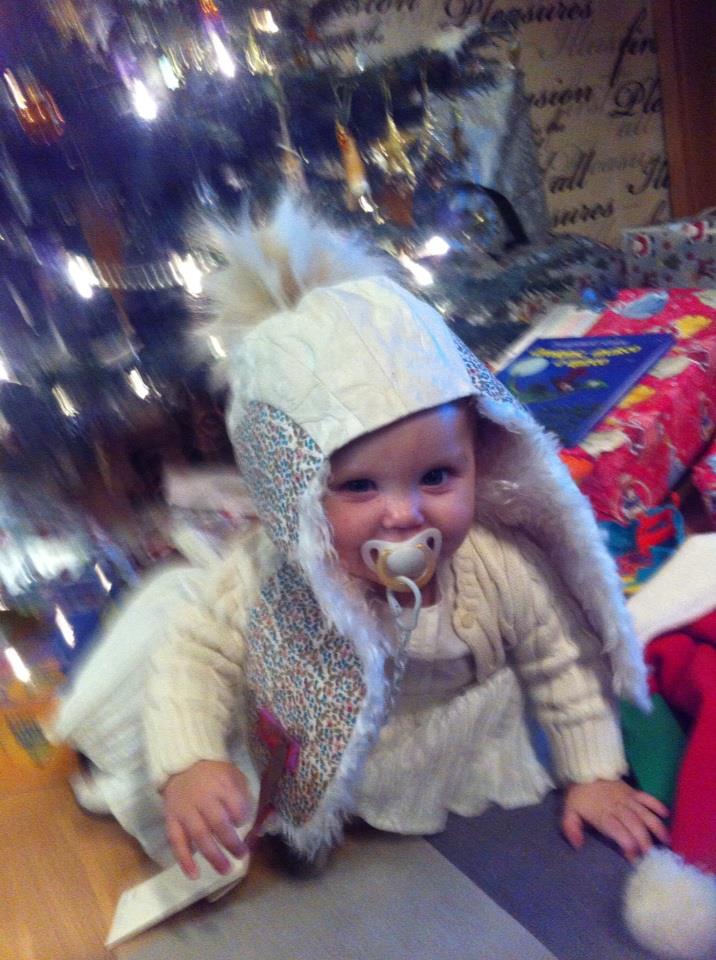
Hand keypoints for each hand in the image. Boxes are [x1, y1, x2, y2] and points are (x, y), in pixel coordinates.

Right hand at [162, 760, 253, 878]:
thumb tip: (257, 823)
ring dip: (213, 856)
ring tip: (225, 870)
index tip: (245, 824)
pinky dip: (184, 860)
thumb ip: (244, 796)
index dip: (243, 818)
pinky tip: (194, 875)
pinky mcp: (171, 819)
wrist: (182, 765)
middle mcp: (203, 797)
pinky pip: (176, 842)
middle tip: (242, 856)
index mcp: (222, 783)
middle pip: (219, 823)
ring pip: (199, 835)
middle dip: (232, 843)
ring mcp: (185, 810)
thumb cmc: (214, 775)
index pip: (236, 805)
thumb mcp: (234, 775)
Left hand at [561, 779, 668, 861]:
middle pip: (635, 825)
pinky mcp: (633, 791)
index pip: (618, 832)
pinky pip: (647, 797)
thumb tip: (578, 846)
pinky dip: (657, 805)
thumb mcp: (569, 812)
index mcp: (603, 815)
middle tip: (652, 855)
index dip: (627, 845)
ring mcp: (628, 798)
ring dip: (656, 827)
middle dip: (645, 841)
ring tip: (666, 841)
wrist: (584, 769)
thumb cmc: (579, 795)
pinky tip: (666, 815)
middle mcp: (618, 807)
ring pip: (645, 813)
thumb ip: (571, 829)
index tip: (633, 859)